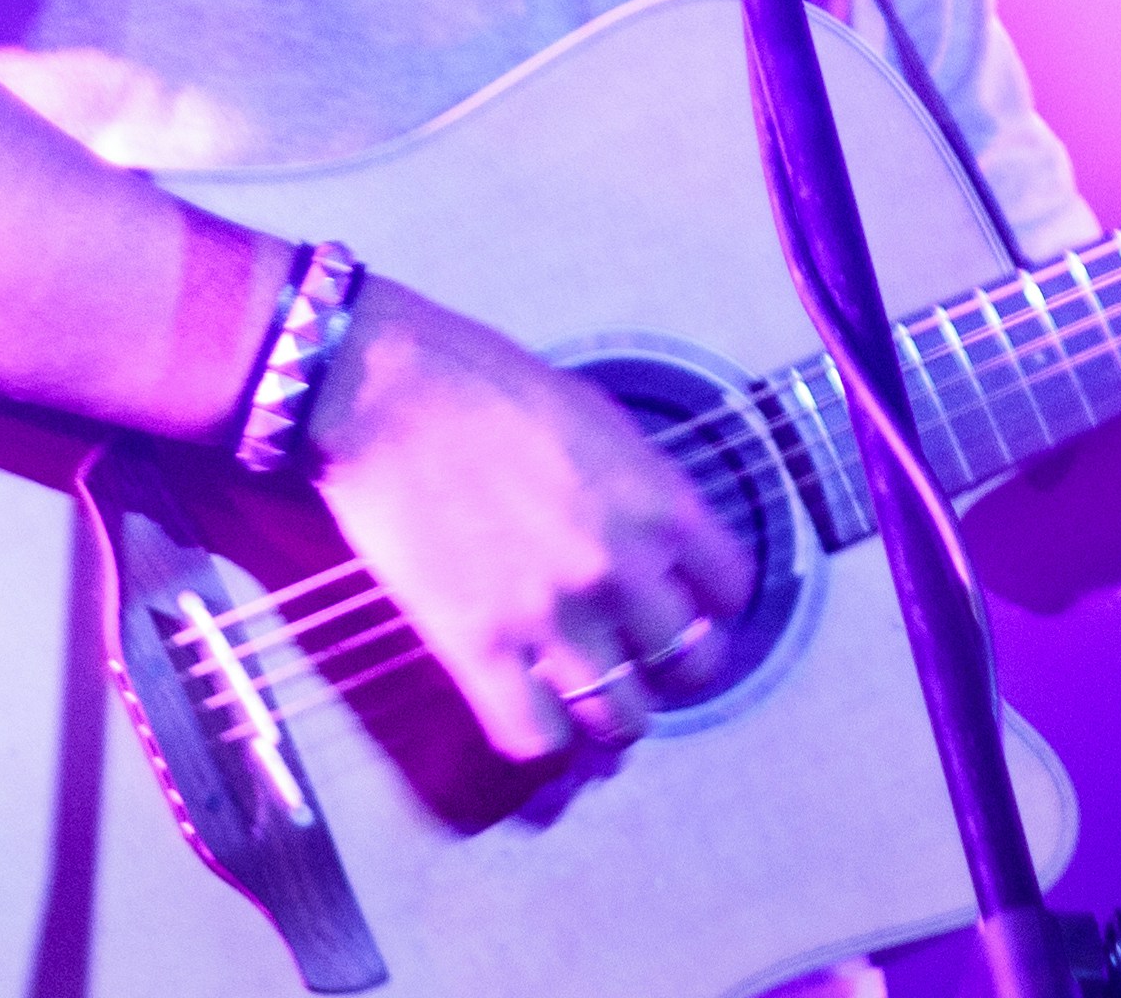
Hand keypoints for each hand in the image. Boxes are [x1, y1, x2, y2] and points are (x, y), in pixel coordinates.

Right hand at [299, 279, 756, 761]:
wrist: (389, 390)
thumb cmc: (487, 383)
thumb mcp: (596, 419)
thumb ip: (635, 488)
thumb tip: (647, 537)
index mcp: (659, 502)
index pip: (732, 588)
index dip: (712, 605)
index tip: (687, 605)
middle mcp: (622, 568)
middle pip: (691, 665)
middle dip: (672, 670)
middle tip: (642, 662)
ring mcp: (553, 615)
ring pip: (622, 718)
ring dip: (614, 719)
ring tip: (594, 706)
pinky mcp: (479, 648)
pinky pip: (536, 736)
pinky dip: (543, 738)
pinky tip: (534, 714)